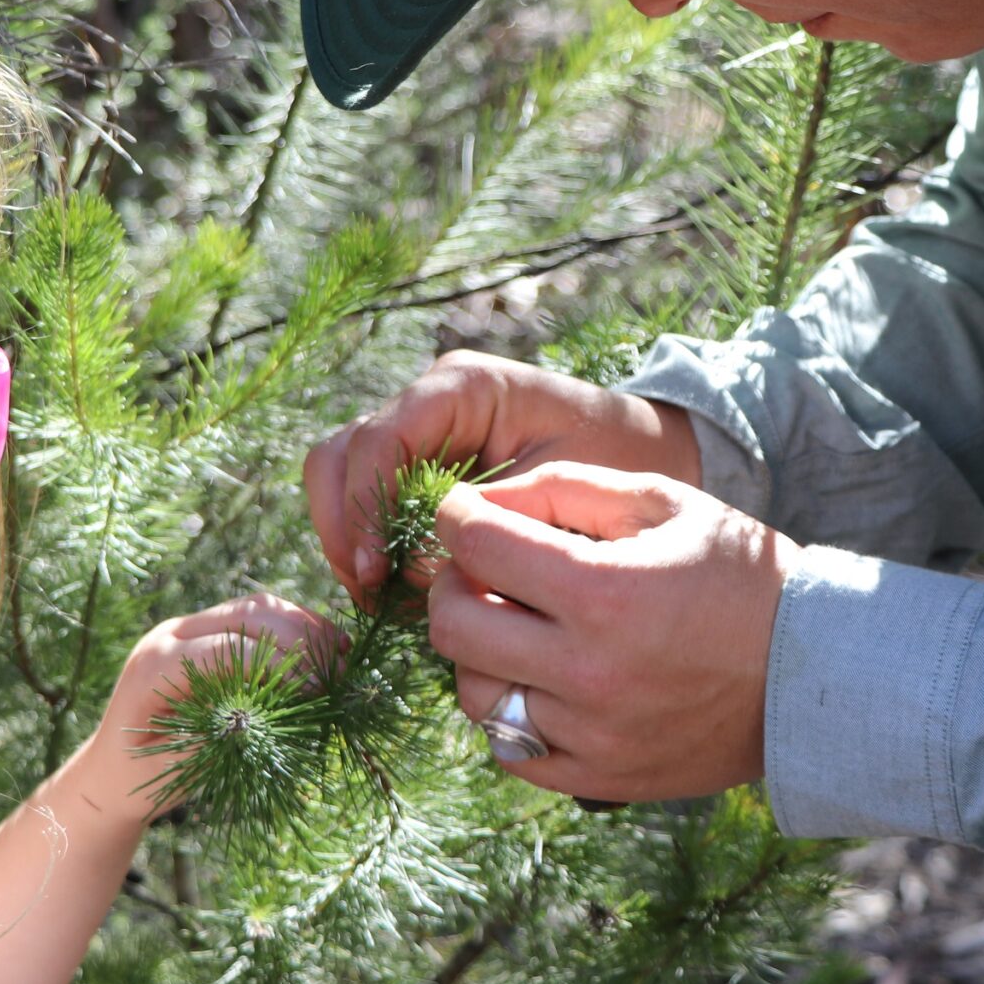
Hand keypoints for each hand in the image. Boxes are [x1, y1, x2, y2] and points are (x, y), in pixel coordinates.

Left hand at [70, 594, 345, 823]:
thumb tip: (265, 715)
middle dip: (298, 638)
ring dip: (303, 626)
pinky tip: (327, 647)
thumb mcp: (171, 768)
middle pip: (246, 614)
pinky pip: (258, 616)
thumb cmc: (137, 778)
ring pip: (256, 607)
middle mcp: (171, 634)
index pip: (225, 647)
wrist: (112, 771)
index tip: (314, 690)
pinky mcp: (210, 632)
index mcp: (154, 665)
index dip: (275, 664)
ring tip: (340, 655)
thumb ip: (213, 738)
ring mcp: (190, 627)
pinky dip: (295, 627)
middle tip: (338, 673)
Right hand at [305, 350, 701, 597]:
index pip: (378, 439)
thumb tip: (409, 570)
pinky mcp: (418, 469)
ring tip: (377, 596)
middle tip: (366, 589)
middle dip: (342, 525)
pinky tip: (395, 590)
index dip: (364, 507)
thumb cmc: (612, 460)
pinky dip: (371, 545)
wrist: (644, 454)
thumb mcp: (556, 488)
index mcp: (462, 387)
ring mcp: (417, 434)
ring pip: (339, 479)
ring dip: (348, 539)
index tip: (374, 571)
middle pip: (339, 455)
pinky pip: (370, 503)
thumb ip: (487, 522)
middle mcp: (427, 402)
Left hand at [427, 463, 796, 803]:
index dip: (459, 517)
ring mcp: (591, 733)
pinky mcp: (600, 778)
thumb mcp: (664, 503)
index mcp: (604, 592)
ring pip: (473, 691)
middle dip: (454, 584)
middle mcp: (588, 671)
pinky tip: (541, 680)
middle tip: (486, 571)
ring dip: (480, 651)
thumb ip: (567, 488)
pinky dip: (510, 712)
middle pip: (452, 625)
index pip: (476, 545)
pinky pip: (510, 750)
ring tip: (520, 628)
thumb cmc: (740, 574)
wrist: (814, 673)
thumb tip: (483, 501)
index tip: (471, 514)